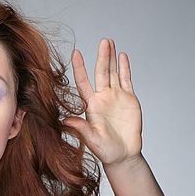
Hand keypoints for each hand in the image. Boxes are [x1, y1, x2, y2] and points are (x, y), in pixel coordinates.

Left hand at [63, 38, 142, 166]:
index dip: (79, 68)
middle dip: (101, 57)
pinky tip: (122, 56)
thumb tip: (65, 120)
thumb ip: (80, 128)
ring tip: (109, 42)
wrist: (123, 155)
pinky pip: (126, 80)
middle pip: (101, 72)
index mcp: (91, 105)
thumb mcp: (91, 139)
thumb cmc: (105, 150)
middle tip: (103, 40)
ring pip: (113, 73)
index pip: (83, 82)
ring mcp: (116, 97)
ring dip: (111, 58)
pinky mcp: (129, 100)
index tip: (75, 53)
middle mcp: (102, 98)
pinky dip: (125, 68)